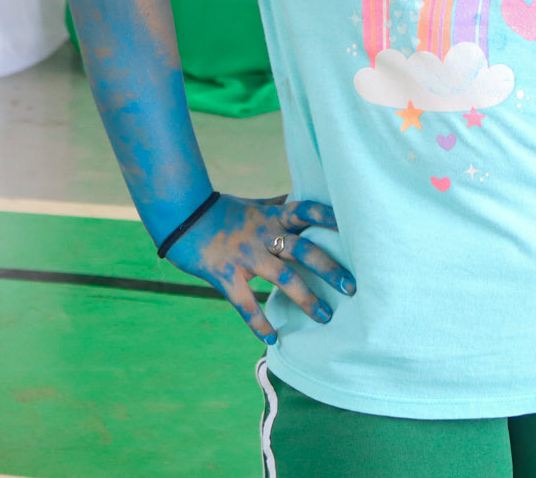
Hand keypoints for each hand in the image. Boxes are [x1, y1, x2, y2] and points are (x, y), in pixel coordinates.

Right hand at [163, 193, 352, 343]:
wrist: (180, 216)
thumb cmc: (220, 210)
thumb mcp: (253, 204)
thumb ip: (277, 205)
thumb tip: (299, 196)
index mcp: (272, 216)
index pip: (307, 211)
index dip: (329, 216)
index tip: (354, 226)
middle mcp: (264, 235)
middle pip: (304, 250)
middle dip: (329, 268)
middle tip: (353, 287)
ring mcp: (245, 256)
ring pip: (283, 278)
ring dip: (306, 299)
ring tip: (325, 317)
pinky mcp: (226, 275)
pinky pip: (245, 303)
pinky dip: (259, 323)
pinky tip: (273, 339)